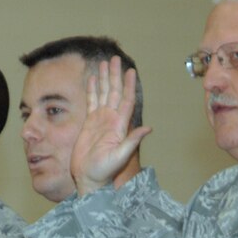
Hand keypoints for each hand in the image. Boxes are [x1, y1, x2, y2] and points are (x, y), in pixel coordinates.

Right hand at [70, 56, 151, 194]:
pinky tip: (92, 79)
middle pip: (114, 92)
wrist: (89, 178)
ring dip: (104, 79)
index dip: (128, 85)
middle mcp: (111, 119)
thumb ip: (132, 142)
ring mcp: (100, 120)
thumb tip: (148, 129)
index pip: (125, 100)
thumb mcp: (121, 157)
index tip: (131, 71)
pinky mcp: (89, 123)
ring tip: (104, 63)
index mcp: (119, 125)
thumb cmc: (105, 171)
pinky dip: (92, 90)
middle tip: (115, 59)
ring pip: (103, 94)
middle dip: (115, 76)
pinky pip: (91, 102)